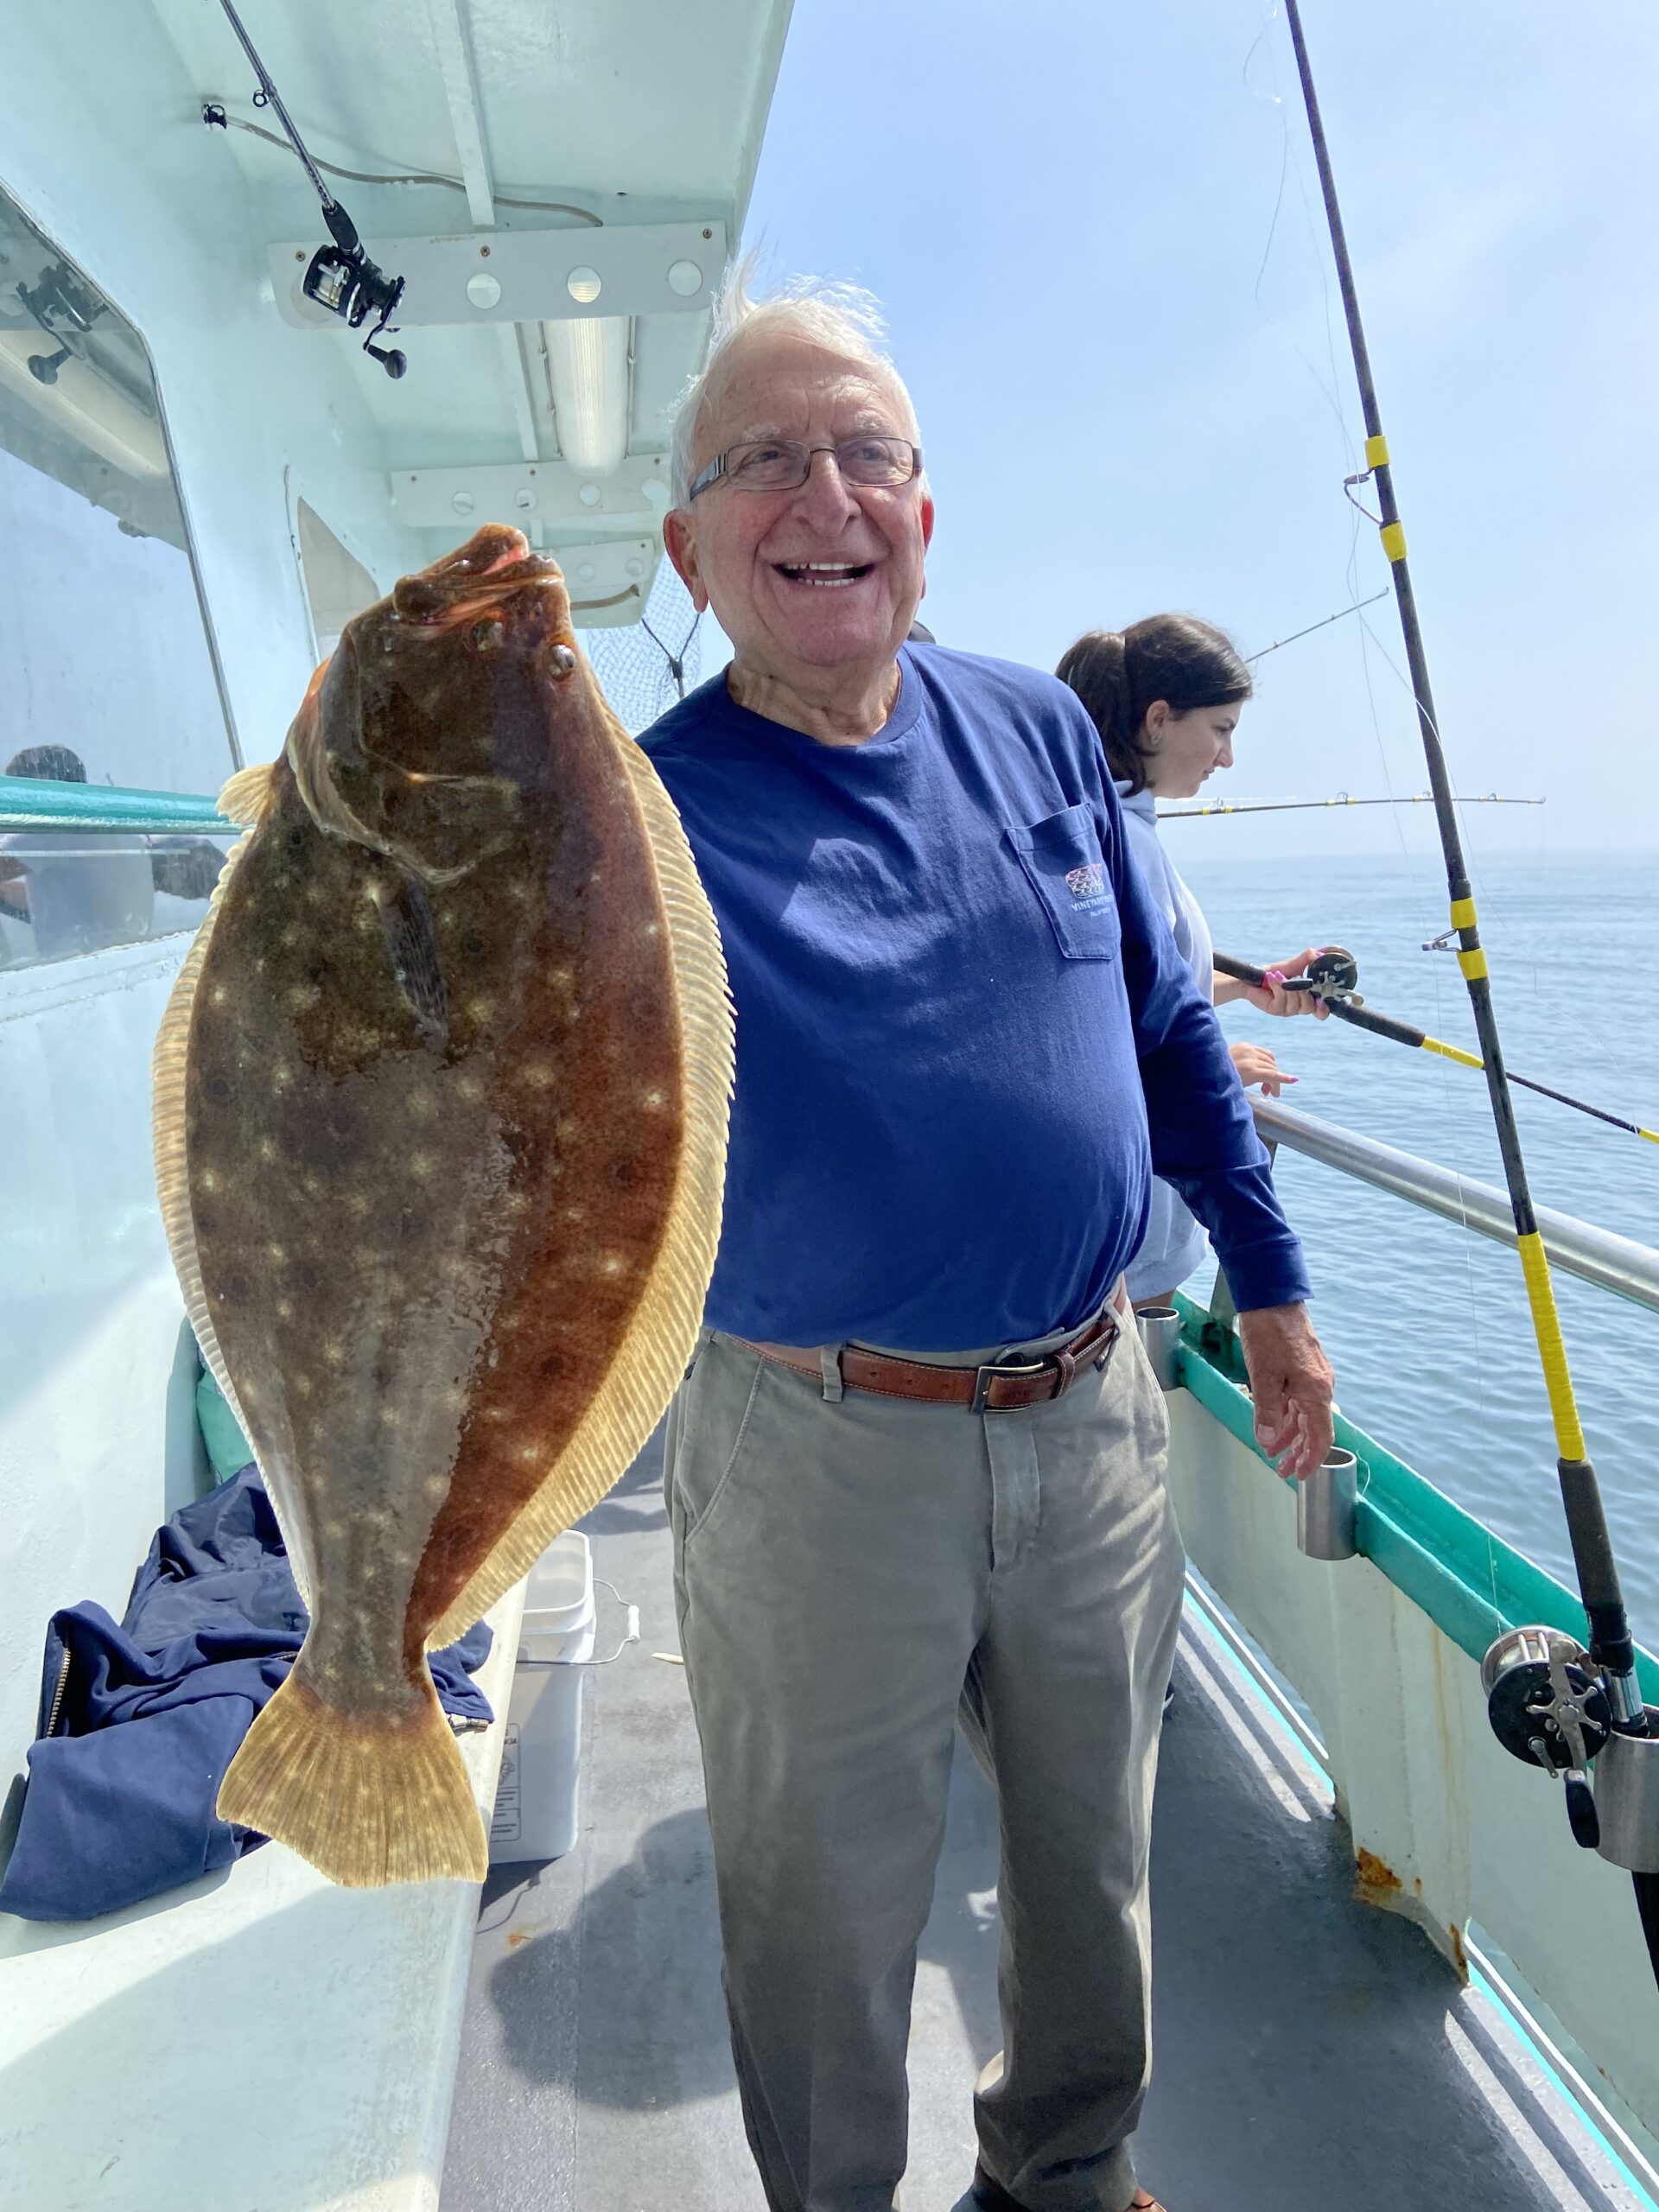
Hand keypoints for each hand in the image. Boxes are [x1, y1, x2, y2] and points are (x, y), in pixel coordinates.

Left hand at [1229, 1041, 1295, 1096]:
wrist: (1206, 1066)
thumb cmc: (1223, 1082)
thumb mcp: (1241, 1087)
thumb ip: (1259, 1085)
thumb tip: (1271, 1088)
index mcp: (1248, 1070)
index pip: (1271, 1074)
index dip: (1283, 1079)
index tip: (1293, 1080)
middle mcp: (1250, 1057)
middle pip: (1272, 1068)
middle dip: (1274, 1081)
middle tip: (1269, 1093)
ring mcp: (1247, 1048)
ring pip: (1270, 1059)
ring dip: (1271, 1071)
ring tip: (1263, 1084)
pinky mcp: (1245, 1044)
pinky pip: (1263, 1052)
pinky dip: (1266, 1061)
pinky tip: (1260, 1070)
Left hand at [1236, 1303, 1333, 1478]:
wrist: (1272, 1297)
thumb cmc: (1268, 1334)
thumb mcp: (1262, 1376)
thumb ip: (1267, 1411)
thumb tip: (1268, 1442)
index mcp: (1316, 1391)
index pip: (1321, 1437)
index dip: (1311, 1460)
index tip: (1299, 1476)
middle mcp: (1320, 1386)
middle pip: (1314, 1429)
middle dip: (1298, 1452)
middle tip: (1281, 1470)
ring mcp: (1313, 1376)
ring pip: (1304, 1415)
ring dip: (1290, 1435)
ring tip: (1273, 1453)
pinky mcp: (1303, 1367)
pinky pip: (1298, 1399)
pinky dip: (1287, 1415)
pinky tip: (1273, 1424)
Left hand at [1243, 949, 1331, 1018]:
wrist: (1256, 976)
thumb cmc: (1276, 972)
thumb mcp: (1294, 965)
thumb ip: (1307, 959)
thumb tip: (1318, 953)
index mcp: (1307, 998)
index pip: (1320, 1012)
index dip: (1323, 1009)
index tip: (1321, 1001)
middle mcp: (1298, 1007)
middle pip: (1309, 1008)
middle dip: (1304, 993)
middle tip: (1297, 979)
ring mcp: (1287, 1010)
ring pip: (1295, 1004)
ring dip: (1288, 987)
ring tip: (1279, 975)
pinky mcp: (1275, 1009)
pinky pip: (1282, 1000)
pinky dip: (1278, 986)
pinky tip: (1273, 978)